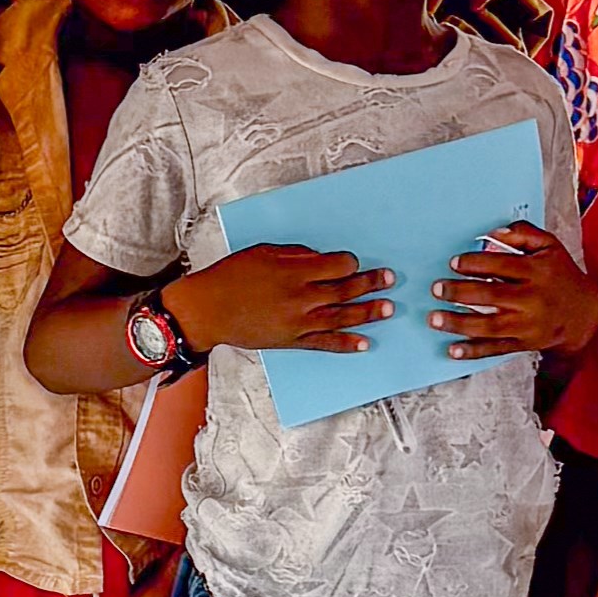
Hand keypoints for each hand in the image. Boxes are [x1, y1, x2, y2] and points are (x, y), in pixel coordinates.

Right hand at [172, 241, 392, 355]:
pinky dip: (346, 344)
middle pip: (345, 290)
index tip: (353, 262)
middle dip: (370, 283)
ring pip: (341, 317)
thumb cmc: (231, 276)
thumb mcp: (263, 252)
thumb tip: (321, 259)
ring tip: (388, 309)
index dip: (349, 262)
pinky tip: (364, 343)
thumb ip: (296, 254)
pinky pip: (324, 344)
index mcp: (294, 272)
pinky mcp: (292, 340)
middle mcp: (301, 298)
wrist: (208, 310)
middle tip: (389, 280)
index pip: (336, 266)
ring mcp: (298, 323)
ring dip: (368, 313)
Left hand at [431, 222, 597, 364]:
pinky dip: (473, 351)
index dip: (474, 263)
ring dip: (459, 323)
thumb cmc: (560, 274)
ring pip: (489, 326)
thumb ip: (523, 233)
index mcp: (537, 271)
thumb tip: (493, 233)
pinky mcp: (524, 344)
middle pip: (491, 296)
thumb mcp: (549, 246)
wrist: (585, 313)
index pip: (501, 265)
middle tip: (436, 288)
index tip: (454, 263)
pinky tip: (453, 349)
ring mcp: (527, 325)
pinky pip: (496, 349)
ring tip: (434, 318)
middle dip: (460, 292)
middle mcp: (532, 299)